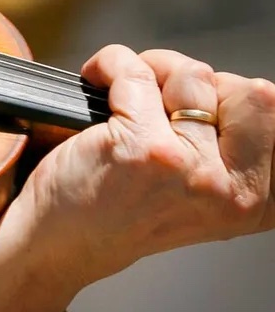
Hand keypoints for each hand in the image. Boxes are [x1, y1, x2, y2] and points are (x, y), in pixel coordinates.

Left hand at [0, 46, 274, 311]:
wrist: (58, 247)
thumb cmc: (121, 213)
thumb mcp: (205, 194)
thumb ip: (233, 151)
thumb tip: (243, 87)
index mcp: (260, 200)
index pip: (274, 112)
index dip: (233, 96)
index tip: (199, 107)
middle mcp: (233, 189)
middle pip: (244, 89)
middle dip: (197, 80)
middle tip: (159, 97)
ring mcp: (189, 167)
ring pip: (192, 76)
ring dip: (154, 70)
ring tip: (125, 94)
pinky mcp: (141, 148)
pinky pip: (136, 72)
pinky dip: (111, 63)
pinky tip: (96, 78)